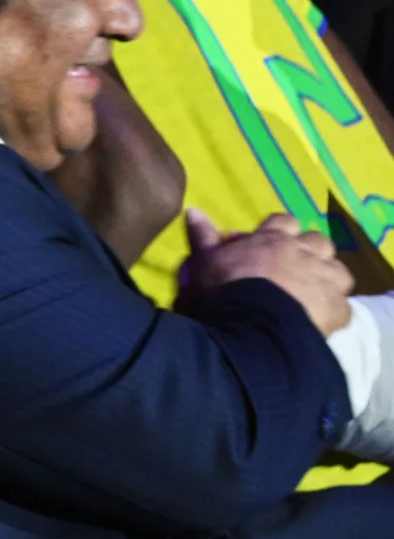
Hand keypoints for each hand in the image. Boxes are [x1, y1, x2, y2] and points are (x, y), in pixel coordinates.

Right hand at [184, 208, 353, 336]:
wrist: (252, 328)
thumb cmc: (225, 291)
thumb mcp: (205, 262)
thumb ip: (203, 237)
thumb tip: (193, 209)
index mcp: (273, 240)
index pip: (284, 221)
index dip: (280, 230)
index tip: (270, 242)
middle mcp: (304, 254)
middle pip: (318, 241)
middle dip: (309, 250)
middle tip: (295, 266)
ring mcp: (324, 280)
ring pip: (338, 269)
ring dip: (327, 277)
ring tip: (313, 291)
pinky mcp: (337, 309)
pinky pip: (343, 305)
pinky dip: (333, 310)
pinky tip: (321, 318)